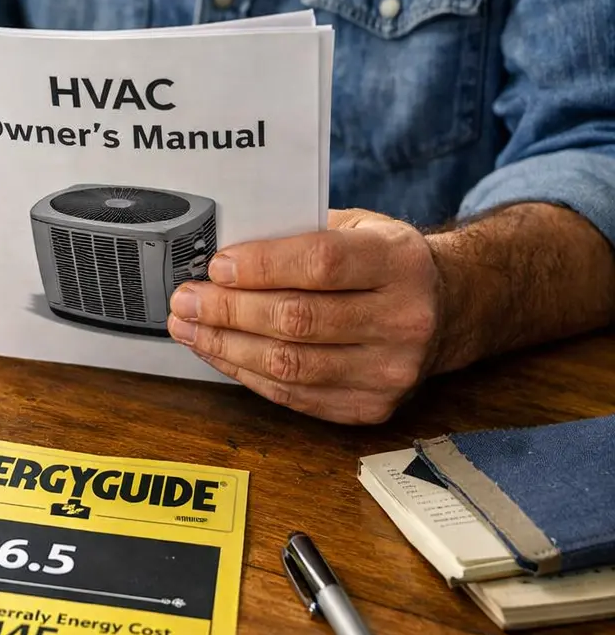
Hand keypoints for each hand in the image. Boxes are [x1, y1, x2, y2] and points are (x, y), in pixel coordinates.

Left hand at [166, 209, 442, 423]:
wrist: (447, 308)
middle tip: (186, 299)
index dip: (261, 266)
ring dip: (226, 347)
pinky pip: (294, 395)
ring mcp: (391, 370)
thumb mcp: (358, 228)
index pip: (321, 264)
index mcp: (399, 262)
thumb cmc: (385, 262)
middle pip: (297, 320)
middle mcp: (403, 319)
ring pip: (289, 364)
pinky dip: (247, 374)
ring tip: (190, 328)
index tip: (216, 267)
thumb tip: (223, 255)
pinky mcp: (373, 406)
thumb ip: (300, 235)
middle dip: (228, 310)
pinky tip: (219, 353)